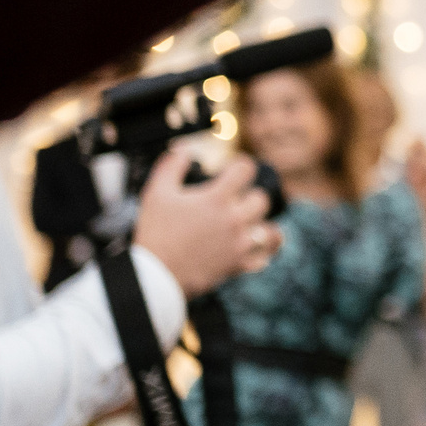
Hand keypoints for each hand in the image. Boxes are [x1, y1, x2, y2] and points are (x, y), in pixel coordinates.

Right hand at [132, 143, 279, 293]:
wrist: (155, 276)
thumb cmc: (155, 232)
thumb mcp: (156, 192)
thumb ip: (172, 165)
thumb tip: (186, 149)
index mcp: (216, 199)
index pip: (246, 170)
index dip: (241, 164)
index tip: (234, 168)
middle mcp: (234, 220)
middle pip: (262, 199)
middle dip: (249, 195)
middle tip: (236, 199)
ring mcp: (239, 244)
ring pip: (270, 230)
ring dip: (260, 223)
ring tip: (248, 222)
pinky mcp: (239, 265)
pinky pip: (265, 257)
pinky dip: (263, 250)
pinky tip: (254, 244)